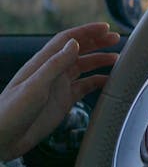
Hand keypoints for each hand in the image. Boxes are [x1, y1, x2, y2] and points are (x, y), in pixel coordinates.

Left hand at [0, 23, 120, 159]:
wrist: (3, 138)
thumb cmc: (11, 111)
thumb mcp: (34, 86)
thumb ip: (55, 64)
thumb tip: (74, 43)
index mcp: (43, 63)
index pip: (67, 40)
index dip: (87, 31)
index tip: (105, 28)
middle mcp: (52, 72)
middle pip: (78, 51)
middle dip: (97, 43)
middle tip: (117, 40)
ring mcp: (58, 86)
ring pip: (83, 67)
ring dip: (99, 61)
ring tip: (117, 58)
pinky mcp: (63, 101)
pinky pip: (84, 87)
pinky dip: (97, 82)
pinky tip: (108, 81)